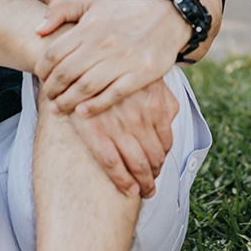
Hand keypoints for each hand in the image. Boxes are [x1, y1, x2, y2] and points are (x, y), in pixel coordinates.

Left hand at [33, 0, 188, 115]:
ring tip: (60, 108)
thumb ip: (62, 10)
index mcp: (90, 26)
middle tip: (49, 98)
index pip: (54, 53)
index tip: (42, 78)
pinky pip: (112, 95)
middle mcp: (104, 42)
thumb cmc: (125, 14)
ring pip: (85, 87)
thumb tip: (37, 30)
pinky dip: (94, 107)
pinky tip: (82, 113)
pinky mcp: (141, 74)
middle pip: (66, 73)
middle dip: (52, 90)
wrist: (168, 18)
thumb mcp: (93, 3)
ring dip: (67, 102)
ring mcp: (123, 59)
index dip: (42, 70)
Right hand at [68, 78, 179, 197]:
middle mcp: (139, 116)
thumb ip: (164, 100)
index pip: (166, 141)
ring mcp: (117, 126)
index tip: (160, 165)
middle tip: (153, 185)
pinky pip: (112, 164)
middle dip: (155, 174)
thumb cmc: (116, 72)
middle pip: (154, 156)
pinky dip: (123, 181)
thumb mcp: (147, 79)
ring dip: (144, 182)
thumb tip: (169, 122)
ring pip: (137, 163)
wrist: (80, 61)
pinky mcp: (95, 132)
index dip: (164, 157)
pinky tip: (129, 190)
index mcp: (154, 103)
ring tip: (145, 190)